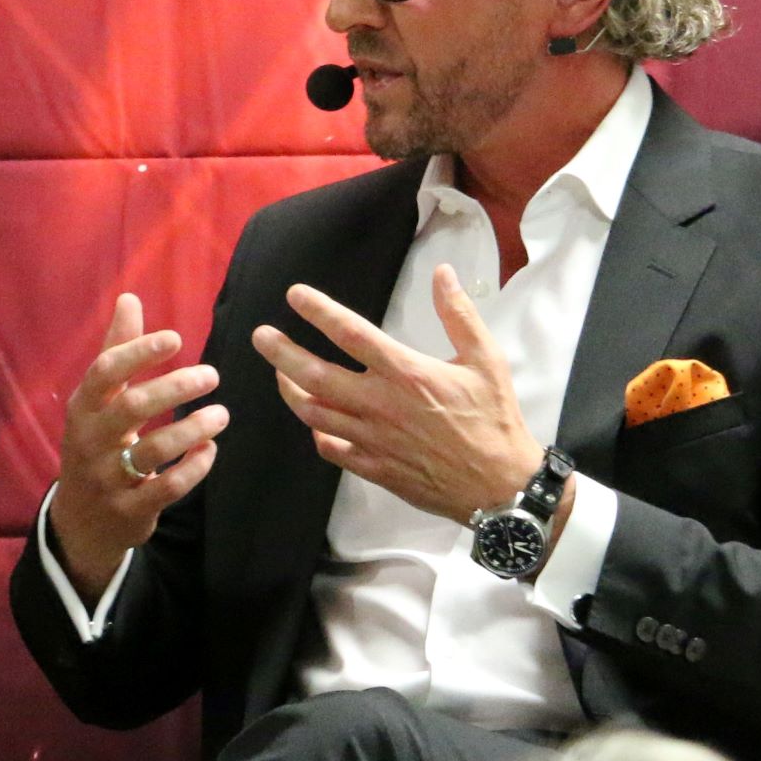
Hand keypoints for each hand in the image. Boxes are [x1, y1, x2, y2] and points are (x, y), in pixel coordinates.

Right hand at [47, 293, 227, 599]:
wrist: (82, 519)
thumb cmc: (96, 444)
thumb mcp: (98, 401)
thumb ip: (116, 350)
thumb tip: (130, 298)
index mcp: (83, 408)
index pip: (105, 372)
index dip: (139, 352)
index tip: (176, 338)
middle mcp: (90, 440)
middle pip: (133, 407)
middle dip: (176, 388)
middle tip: (213, 375)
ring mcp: (108, 477)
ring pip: (153, 450)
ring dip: (192, 430)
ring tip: (222, 415)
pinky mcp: (130, 509)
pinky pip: (167, 487)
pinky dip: (194, 467)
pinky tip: (211, 450)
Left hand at [256, 269, 540, 521]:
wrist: (500, 487)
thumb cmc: (494, 420)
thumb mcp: (486, 360)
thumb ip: (459, 314)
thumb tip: (443, 273)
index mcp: (406, 373)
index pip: (350, 333)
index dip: (318, 311)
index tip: (294, 295)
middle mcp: (381, 405)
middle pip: (315, 375)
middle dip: (281, 353)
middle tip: (260, 336)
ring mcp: (373, 439)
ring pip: (314, 413)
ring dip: (291, 391)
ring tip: (279, 374)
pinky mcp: (374, 468)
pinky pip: (331, 449)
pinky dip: (317, 433)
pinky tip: (315, 421)